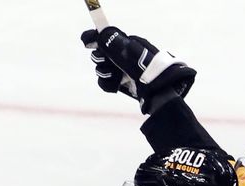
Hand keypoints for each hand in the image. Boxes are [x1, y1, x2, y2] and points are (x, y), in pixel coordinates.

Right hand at [81, 27, 195, 113]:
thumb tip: (99, 35)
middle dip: (100, 58)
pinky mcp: (121, 84)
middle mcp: (123, 57)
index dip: (95, 38)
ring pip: (101, 69)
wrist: (158, 91)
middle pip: (101, 54)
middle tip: (106, 61)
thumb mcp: (130, 52)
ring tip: (116, 77)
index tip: (86, 42)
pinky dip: (108, 84)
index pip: (107, 38)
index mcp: (127, 45)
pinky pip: (105, 82)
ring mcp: (122, 71)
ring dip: (105, 73)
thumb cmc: (147, 69)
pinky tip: (116, 85)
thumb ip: (113, 44)